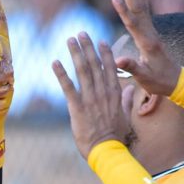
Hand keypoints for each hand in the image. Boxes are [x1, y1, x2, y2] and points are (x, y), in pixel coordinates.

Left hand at [52, 32, 131, 158]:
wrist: (107, 150)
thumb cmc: (115, 136)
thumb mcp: (124, 116)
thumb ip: (125, 101)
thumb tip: (127, 91)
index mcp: (114, 93)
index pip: (110, 68)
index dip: (104, 53)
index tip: (100, 40)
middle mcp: (103, 92)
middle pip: (95, 65)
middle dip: (87, 47)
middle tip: (81, 33)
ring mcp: (90, 99)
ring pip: (82, 71)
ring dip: (75, 54)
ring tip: (69, 40)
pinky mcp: (77, 107)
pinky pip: (68, 87)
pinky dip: (61, 74)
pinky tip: (55, 62)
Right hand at [112, 0, 181, 95]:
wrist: (177, 82)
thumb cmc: (160, 82)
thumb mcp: (145, 78)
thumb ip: (132, 67)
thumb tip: (117, 60)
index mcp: (147, 43)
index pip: (133, 24)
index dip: (123, 11)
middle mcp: (150, 34)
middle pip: (139, 10)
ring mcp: (152, 32)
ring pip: (143, 9)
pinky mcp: (151, 34)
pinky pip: (145, 13)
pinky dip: (141, 0)